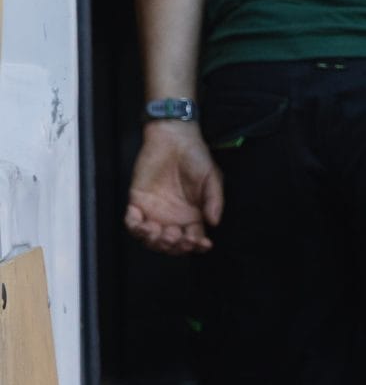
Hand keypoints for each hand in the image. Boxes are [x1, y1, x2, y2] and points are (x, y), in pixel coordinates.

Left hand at [124, 122, 223, 255]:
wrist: (174, 139)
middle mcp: (173, 217)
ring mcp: (154, 211)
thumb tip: (214, 222)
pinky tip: (141, 222)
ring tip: (158, 231)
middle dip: (173, 246)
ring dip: (153, 241)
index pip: (194, 239)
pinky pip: (131, 222)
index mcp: (193, 215)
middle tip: (176, 236)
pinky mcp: (137, 202)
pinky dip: (134, 226)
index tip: (200, 243)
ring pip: (150, 238)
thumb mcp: (212, 178)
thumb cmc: (196, 156)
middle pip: (171, 244)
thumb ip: (214, 201)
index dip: (196, 246)